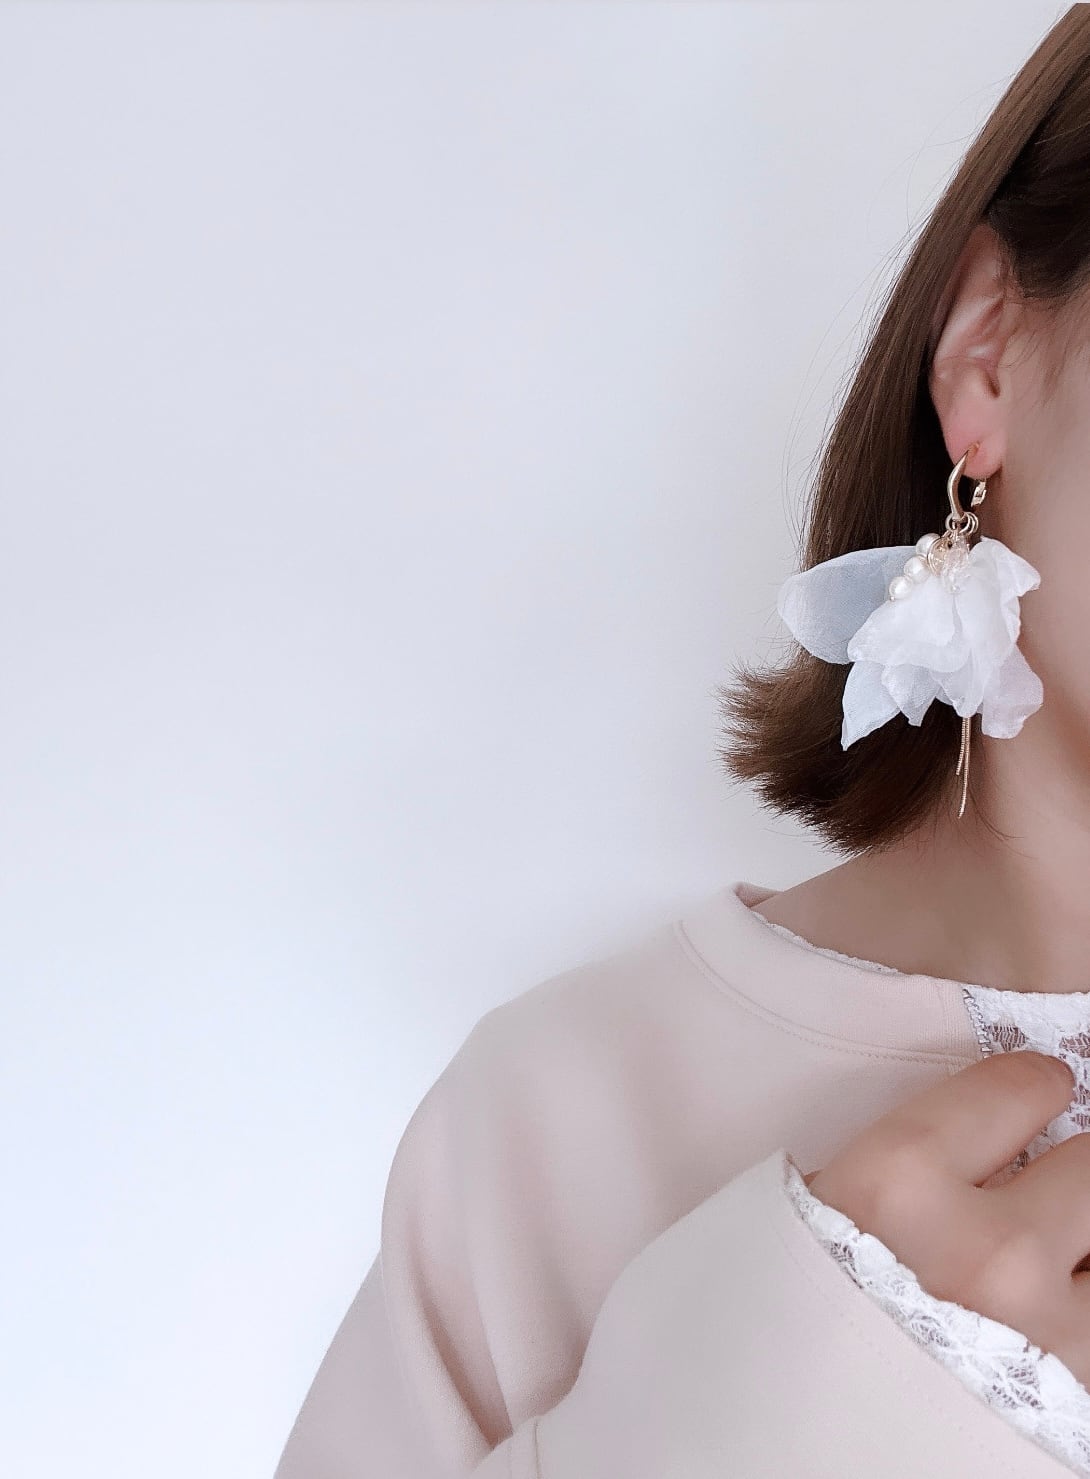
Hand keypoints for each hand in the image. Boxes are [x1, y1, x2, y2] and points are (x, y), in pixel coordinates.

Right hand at [803, 1050, 1089, 1386]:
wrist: (766, 1444)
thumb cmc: (777, 1319)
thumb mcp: (818, 1209)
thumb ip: (908, 1161)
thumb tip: (994, 1129)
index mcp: (896, 1183)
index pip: (1019, 1087)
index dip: (1033, 1087)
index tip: (1036, 1092)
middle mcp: (983, 1252)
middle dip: (1067, 1172)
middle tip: (1040, 1185)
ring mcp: (1043, 1335)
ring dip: (1079, 1255)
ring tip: (1037, 1267)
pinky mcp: (1073, 1399)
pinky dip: (1076, 1316)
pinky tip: (1035, 1324)